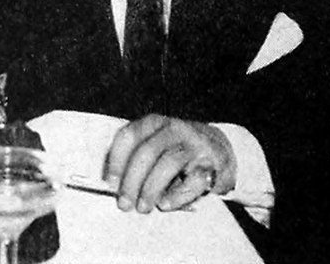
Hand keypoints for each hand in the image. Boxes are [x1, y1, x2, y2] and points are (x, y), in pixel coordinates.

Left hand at [104, 114, 235, 212]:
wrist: (219, 149)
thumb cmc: (178, 152)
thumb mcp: (157, 146)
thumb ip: (139, 159)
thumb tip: (118, 186)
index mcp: (154, 123)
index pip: (129, 135)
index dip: (117, 159)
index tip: (110, 182)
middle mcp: (173, 129)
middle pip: (146, 152)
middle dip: (132, 181)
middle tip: (124, 203)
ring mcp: (193, 144)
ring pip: (167, 164)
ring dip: (151, 189)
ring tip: (143, 207)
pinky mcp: (211, 163)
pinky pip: (192, 180)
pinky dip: (176, 195)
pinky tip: (165, 204)